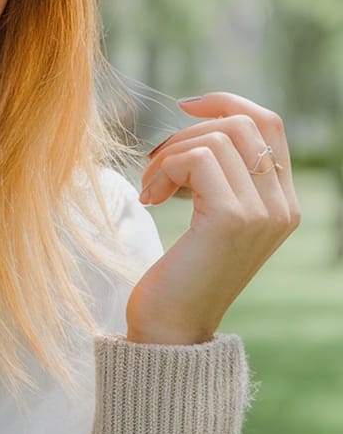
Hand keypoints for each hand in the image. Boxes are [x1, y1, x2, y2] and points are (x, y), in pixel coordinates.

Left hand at [125, 91, 300, 345]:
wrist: (169, 331)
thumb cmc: (180, 276)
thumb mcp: (209, 217)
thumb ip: (219, 175)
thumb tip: (197, 117)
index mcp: (282, 204)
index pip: (268, 124)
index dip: (226, 103)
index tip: (184, 106)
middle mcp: (282, 207)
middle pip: (243, 122)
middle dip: (188, 132)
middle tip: (155, 167)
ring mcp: (262, 212)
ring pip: (216, 137)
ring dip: (169, 154)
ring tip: (150, 188)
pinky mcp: (232, 217)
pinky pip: (197, 158)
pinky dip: (165, 168)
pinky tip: (150, 199)